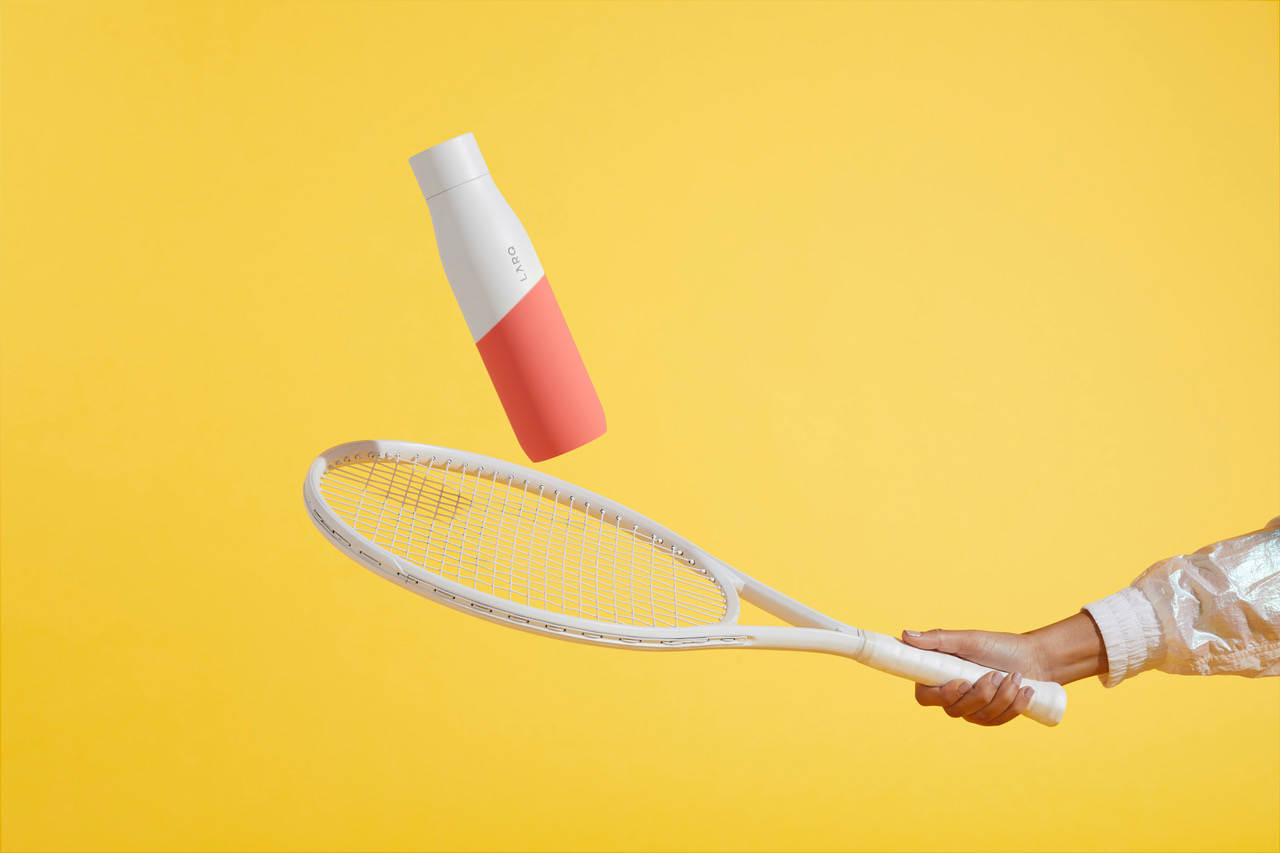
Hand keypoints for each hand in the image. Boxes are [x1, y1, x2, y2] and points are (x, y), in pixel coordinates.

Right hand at [902, 613, 1106, 725]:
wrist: (1033, 658)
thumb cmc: (998, 646)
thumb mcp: (968, 639)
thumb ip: (937, 639)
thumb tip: (905, 635)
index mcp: (939, 676)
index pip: (925, 697)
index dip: (942, 695)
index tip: (962, 683)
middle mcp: (952, 697)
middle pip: (955, 710)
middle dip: (981, 694)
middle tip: (997, 673)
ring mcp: (972, 710)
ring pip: (979, 716)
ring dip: (1002, 696)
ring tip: (1015, 677)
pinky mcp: (992, 718)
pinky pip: (998, 721)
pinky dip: (1014, 705)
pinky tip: (1024, 690)